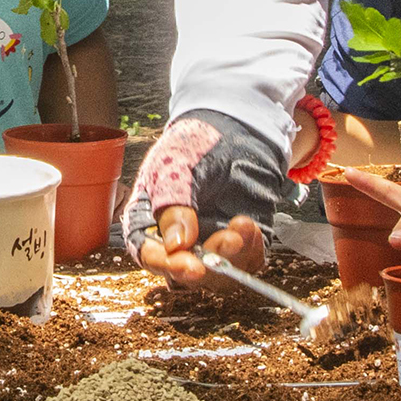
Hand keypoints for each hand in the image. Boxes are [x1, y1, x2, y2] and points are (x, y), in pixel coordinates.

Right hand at [126, 111, 289, 283]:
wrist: (236, 127)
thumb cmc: (196, 142)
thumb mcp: (176, 164)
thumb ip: (174, 202)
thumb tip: (176, 245)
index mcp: (149, 221)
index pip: (151, 255)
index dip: (168, 265)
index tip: (190, 266)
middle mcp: (178, 241)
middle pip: (187, 271)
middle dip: (210, 263)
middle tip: (228, 240)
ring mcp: (210, 243)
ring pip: (219, 273)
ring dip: (233, 256)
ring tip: (243, 225)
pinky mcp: (240, 244)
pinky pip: (246, 261)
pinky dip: (252, 250)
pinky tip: (250, 226)